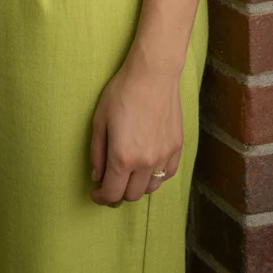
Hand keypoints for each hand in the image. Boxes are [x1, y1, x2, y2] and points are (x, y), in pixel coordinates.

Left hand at [89, 48, 182, 206]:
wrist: (153, 74)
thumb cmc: (122, 93)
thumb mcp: (100, 120)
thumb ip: (97, 152)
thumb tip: (97, 175)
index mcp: (122, 157)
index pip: (112, 193)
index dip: (101, 197)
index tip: (96, 193)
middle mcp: (145, 163)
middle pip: (131, 195)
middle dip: (118, 192)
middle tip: (110, 181)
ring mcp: (164, 156)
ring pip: (151, 188)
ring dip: (138, 186)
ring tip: (130, 174)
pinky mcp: (176, 148)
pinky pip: (167, 174)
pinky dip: (156, 176)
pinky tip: (148, 165)